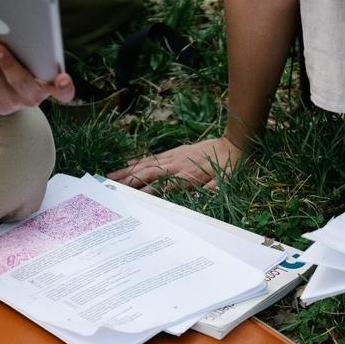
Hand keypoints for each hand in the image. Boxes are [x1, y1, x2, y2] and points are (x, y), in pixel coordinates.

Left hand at [0, 41, 73, 114]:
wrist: (11, 89)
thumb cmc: (29, 63)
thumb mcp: (37, 60)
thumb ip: (35, 47)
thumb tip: (18, 19)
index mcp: (49, 86)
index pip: (64, 92)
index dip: (65, 87)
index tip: (63, 78)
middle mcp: (31, 98)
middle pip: (20, 81)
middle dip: (7, 63)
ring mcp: (9, 102)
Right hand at [107, 137, 245, 192]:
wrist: (235, 142)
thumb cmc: (231, 166)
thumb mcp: (227, 182)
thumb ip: (212, 190)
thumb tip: (200, 199)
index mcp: (189, 175)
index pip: (163, 187)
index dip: (147, 193)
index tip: (131, 201)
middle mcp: (177, 165)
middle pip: (148, 173)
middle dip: (128, 181)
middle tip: (109, 189)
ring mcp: (174, 157)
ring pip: (145, 165)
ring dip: (127, 171)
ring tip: (109, 177)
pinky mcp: (174, 152)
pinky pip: (152, 157)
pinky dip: (137, 162)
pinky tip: (126, 165)